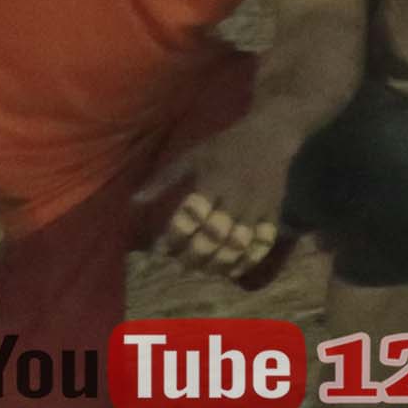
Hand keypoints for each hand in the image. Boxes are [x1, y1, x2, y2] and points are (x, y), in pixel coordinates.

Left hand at [149, 114, 302, 284]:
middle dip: (195, 255)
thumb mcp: (191, 157)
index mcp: (212, 182)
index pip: (190, 216)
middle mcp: (234, 198)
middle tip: (181, 267)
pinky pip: (263, 242)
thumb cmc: (224, 146)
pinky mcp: (273, 214)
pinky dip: (249, 260)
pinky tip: (234, 271)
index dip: (175, 236)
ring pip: (238, 243)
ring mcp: (256, 208)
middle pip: (214, 235)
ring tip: (204, 271)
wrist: (269, 137)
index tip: (162, 249)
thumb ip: (163, 180)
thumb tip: (134, 202)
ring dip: (220, 262)